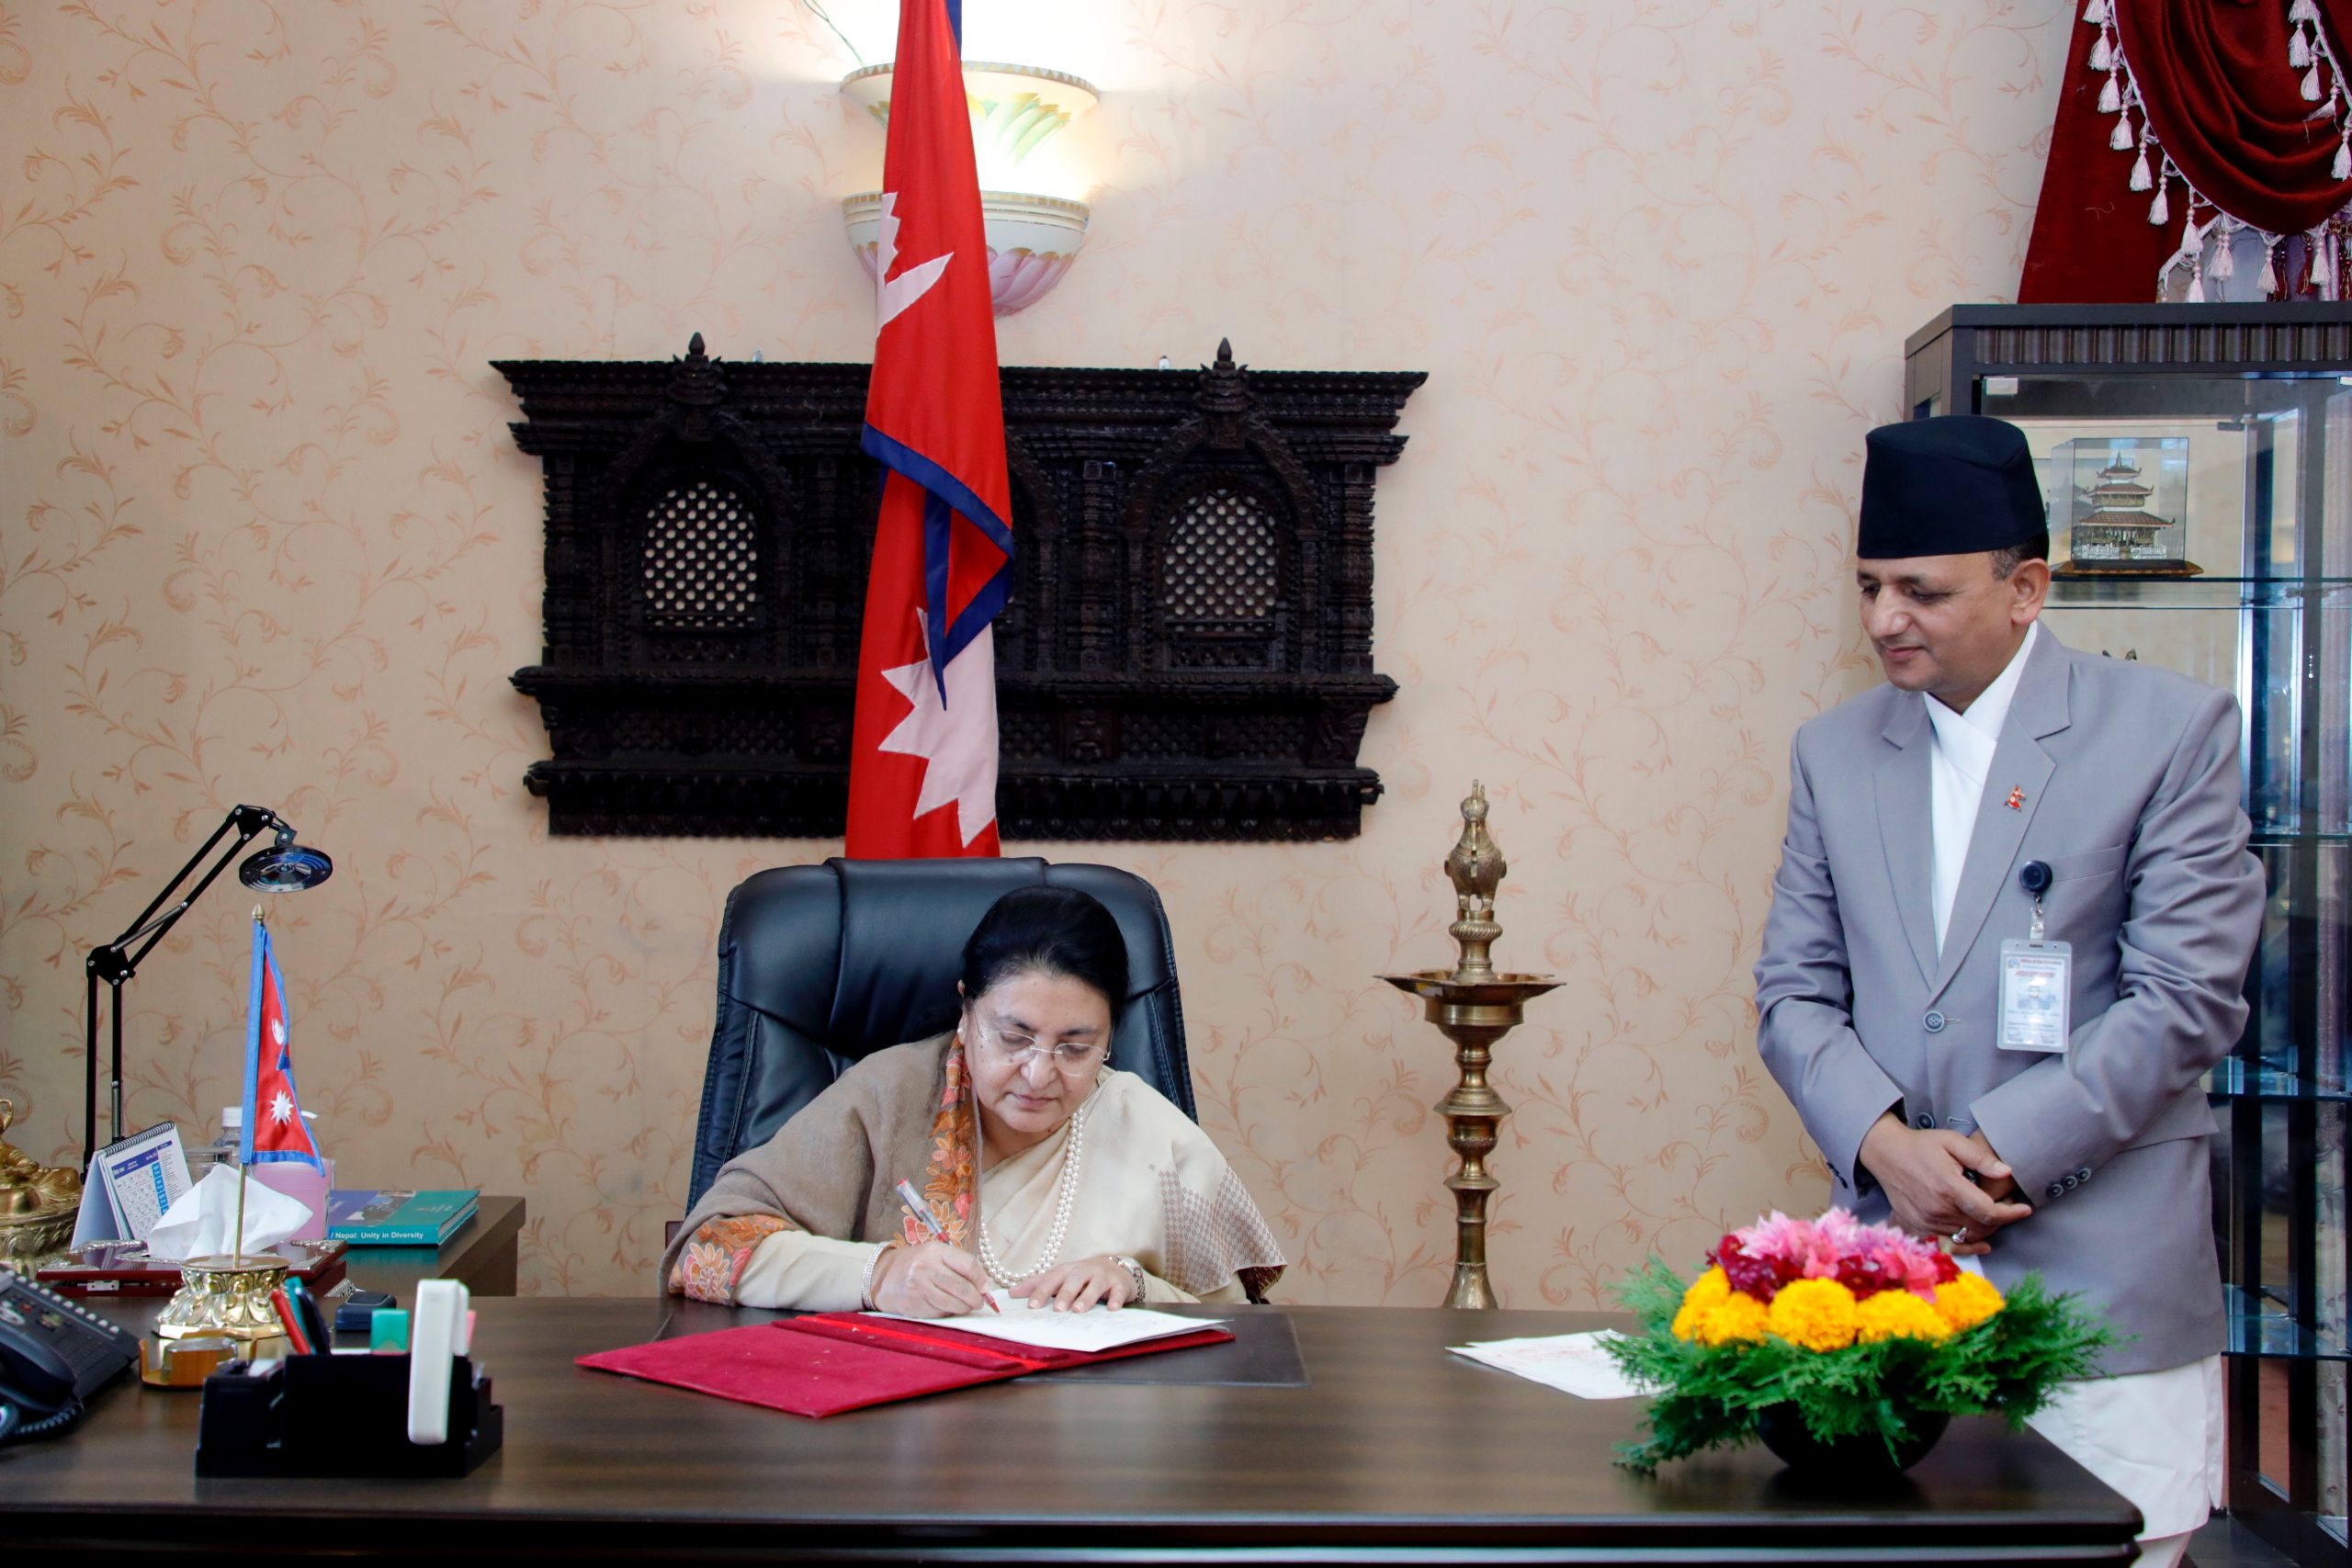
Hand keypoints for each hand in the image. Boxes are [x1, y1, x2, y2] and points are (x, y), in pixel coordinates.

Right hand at [870, 1240, 992, 1317]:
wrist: (883, 1276)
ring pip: (953, 1304)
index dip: (981, 1279)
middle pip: (962, 1287)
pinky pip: (940, 1313)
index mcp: (935, 1251)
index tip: (985, 1288)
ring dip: (964, 1308)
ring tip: (965, 1306)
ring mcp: (918, 1287)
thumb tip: (983, 1287)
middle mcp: (926, 1267)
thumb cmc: (916, 1264)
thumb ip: (958, 1266)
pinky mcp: (914, 1304)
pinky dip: (947, 1313)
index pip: (968, 1265)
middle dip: (975, 1299)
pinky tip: (946, 1308)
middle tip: (978, 1303)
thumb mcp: (935, 1255)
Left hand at [1008, 1254, 1137, 1312]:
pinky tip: (1112, 1309)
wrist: (1116, 1268)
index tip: (1031, 1306)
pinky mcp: (1120, 1284)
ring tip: (1079, 1309)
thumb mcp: (1062, 1277)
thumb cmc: (1083, 1276)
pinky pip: (1119, 1291)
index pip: (1052, 1278)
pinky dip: (1116, 1299)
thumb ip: (1038, 1284)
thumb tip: (1011, 1293)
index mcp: (1068, 1270)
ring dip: (1087, 1297)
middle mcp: (1085, 1270)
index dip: (1041, 1291)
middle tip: (1058, 1309)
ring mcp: (1104, 1277)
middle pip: (1074, 1279)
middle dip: (1065, 1293)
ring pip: (1096, 1285)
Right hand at [1859, 1114, 2031, 1254]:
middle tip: (2009, 1205)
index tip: (2025, 1209)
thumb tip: (2006, 1171)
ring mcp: (1927, 1222)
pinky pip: (1949, 1245)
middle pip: (1981, 1226)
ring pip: (1968, 1236)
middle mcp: (1938, 1209)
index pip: (1988, 1211)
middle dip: (2001, 1219)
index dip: (2011, 1213)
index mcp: (1948, 1187)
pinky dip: (1967, 1247)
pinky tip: (1981, 1244)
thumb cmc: (1920, 1145)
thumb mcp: (1951, 1141)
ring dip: (1986, 1229)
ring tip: (1993, 1215)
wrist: (1885, 1153)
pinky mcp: (1918, 1228)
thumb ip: (1980, 1157)